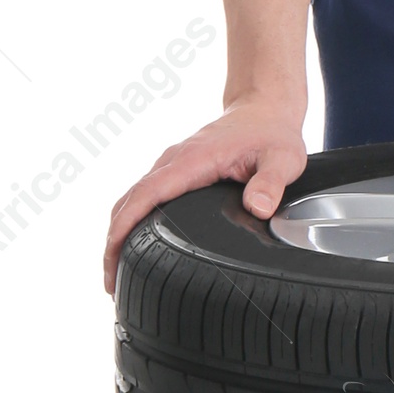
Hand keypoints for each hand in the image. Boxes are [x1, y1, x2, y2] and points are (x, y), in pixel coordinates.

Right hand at [103, 95, 308, 293]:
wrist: (263, 109)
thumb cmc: (271, 133)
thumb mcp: (282, 158)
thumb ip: (272, 182)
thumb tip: (259, 208)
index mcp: (192, 161)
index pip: (145, 195)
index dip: (124, 227)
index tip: (113, 257)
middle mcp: (172, 162)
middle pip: (128, 202)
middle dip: (113, 242)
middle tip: (111, 283)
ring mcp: (170, 166)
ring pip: (132, 200)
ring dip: (119, 233)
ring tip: (118, 273)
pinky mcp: (174, 172)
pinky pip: (144, 197)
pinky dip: (132, 221)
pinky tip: (137, 245)